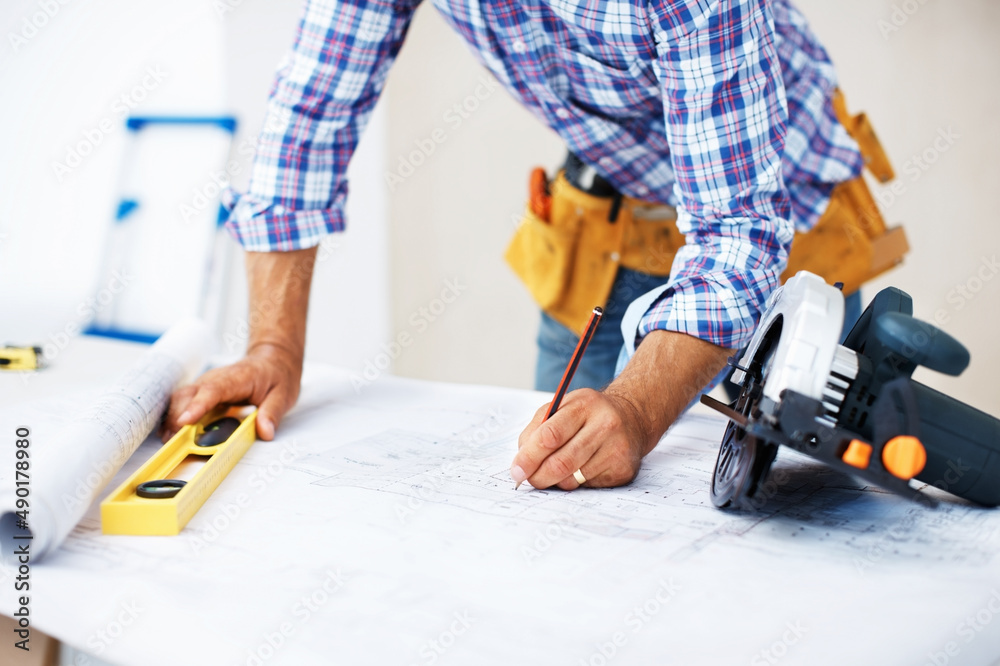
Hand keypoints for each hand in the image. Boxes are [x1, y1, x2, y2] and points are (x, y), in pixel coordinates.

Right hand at [161, 343, 302, 441]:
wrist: (272, 359)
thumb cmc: (276, 375)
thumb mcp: (283, 395)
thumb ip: (272, 413)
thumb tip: (265, 432)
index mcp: (236, 378)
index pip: (212, 391)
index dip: (196, 406)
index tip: (184, 421)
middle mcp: (215, 379)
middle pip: (188, 395)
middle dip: (176, 418)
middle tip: (173, 443)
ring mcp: (206, 385)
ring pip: (180, 399)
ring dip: (172, 419)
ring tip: (169, 442)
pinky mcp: (202, 392)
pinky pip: (183, 403)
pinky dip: (176, 418)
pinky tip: (173, 434)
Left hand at [510, 330, 731, 489]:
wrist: (632, 418)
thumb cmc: (588, 415)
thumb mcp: (562, 408)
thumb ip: (537, 429)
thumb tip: (521, 463)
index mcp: (584, 405)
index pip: (550, 435)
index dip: (529, 457)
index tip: (516, 471)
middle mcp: (605, 425)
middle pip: (561, 463)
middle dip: (538, 476)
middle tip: (529, 480)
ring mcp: (617, 449)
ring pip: (573, 479)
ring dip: (557, 481)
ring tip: (557, 470)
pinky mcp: (624, 470)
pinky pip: (588, 487)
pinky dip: (577, 483)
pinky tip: (582, 469)